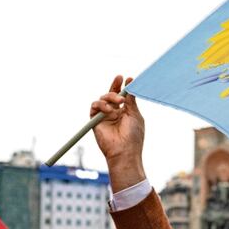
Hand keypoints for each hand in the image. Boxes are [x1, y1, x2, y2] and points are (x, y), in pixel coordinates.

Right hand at [91, 75, 145, 191]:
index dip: (123, 86)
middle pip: (110, 94)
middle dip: (114, 85)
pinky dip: (101, 105)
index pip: (122, 96)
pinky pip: (94, 106)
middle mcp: (114, 113)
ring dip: (110, 97)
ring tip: (119, 102)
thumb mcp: (135, 115)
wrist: (124, 151)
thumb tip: (130, 85)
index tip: (127, 78)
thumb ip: (130, 101)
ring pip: (102, 98)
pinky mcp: (95, 121)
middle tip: (119, 78)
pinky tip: (110, 111)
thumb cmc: (133, 136)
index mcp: (125, 112)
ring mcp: (104, 116)